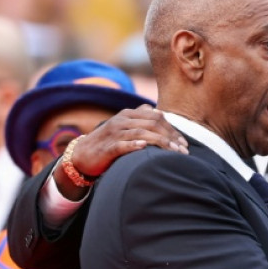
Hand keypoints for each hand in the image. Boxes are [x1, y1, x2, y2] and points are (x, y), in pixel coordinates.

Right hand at [56, 105, 187, 199]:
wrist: (82, 155)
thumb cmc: (109, 142)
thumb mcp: (125, 127)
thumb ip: (141, 119)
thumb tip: (159, 113)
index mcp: (128, 114)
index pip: (157, 118)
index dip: (173, 130)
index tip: (184, 143)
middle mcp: (122, 120)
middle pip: (152, 124)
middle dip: (171, 137)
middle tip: (184, 150)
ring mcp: (114, 133)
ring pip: (141, 134)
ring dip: (161, 143)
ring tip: (174, 152)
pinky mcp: (107, 147)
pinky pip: (122, 145)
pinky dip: (134, 145)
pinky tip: (145, 147)